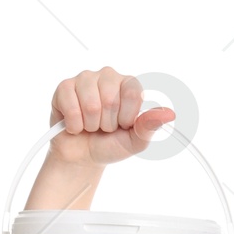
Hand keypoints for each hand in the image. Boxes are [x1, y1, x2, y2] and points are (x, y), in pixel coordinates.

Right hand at [47, 67, 172, 167]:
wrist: (83, 157)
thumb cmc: (110, 145)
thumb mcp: (134, 141)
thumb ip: (149, 126)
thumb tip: (169, 114)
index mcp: (129, 85)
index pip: (132, 94)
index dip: (126, 117)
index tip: (122, 125)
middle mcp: (108, 76)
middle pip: (110, 99)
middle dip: (107, 123)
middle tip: (104, 127)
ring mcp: (85, 79)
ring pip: (91, 104)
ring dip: (91, 124)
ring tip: (91, 125)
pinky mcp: (64, 87)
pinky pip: (72, 107)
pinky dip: (75, 125)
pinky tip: (76, 125)